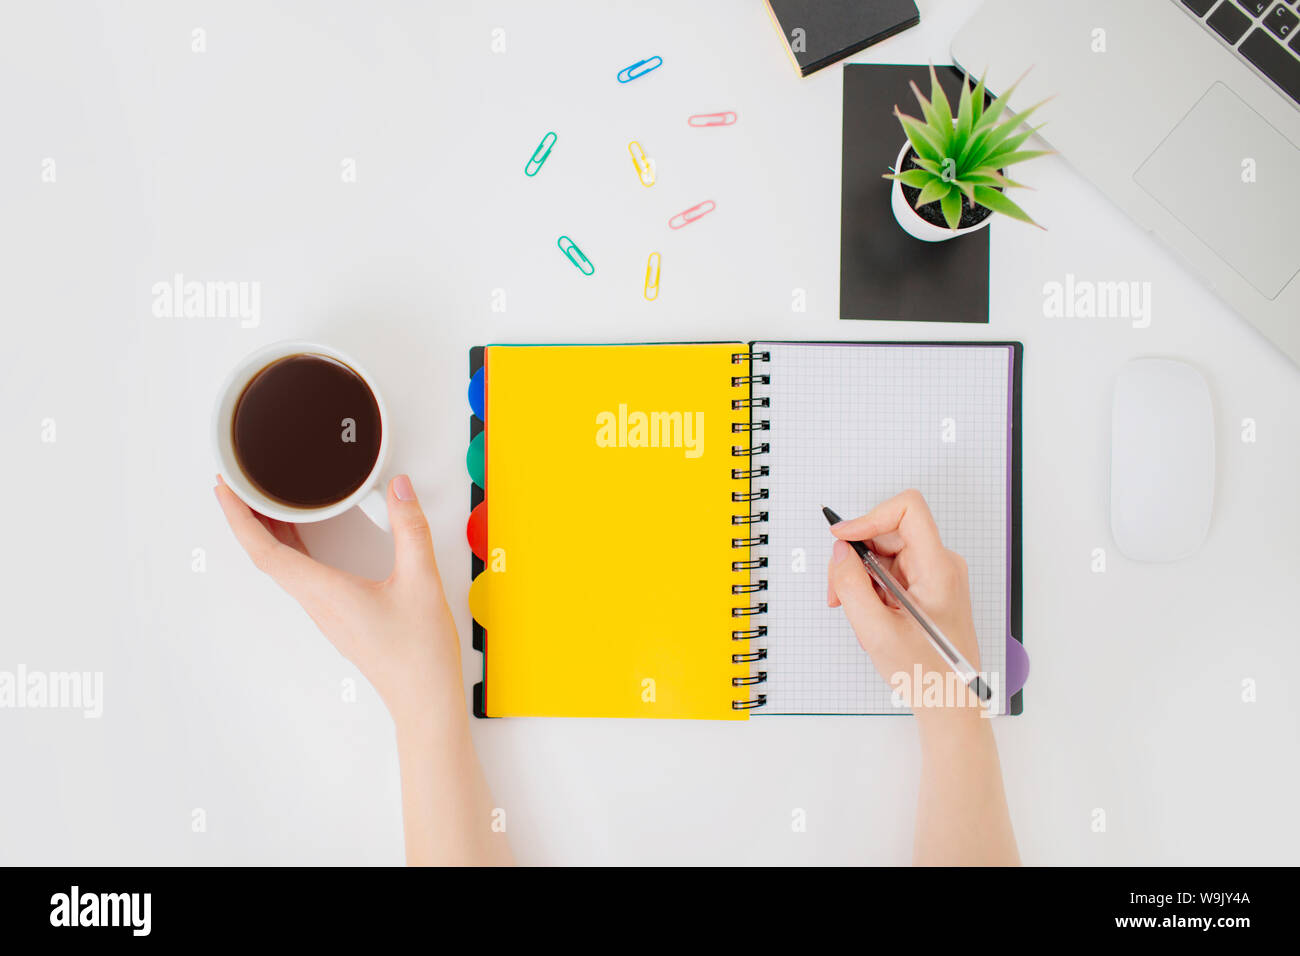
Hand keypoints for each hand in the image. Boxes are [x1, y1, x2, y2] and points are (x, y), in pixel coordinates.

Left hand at [213, 474, 463, 726]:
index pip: (265, 552)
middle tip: (237, 484)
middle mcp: (318, 602)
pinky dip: (292, 547)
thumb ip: (410, 528)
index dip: (239, 518)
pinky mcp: (338, 614)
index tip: (224, 490)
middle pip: (266, 556)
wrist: (424, 697)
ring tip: (266, 502)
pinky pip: (302, 575)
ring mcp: (326, 611)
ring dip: (268, 532)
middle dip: (246, 518)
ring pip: (282, 567)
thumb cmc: (419, 652)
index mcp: (325, 592)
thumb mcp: (421, 579)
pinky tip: (305, 534)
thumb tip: (399, 489)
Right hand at [827, 489, 982, 720]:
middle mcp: (940, 564)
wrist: (948, 702)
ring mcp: (934, 575)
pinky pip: (889, 571)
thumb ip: (851, 585)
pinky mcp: (926, 587)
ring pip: (884, 553)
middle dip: (855, 557)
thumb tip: (839, 552)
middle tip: (837, 593)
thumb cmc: (925, 673)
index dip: (870, 516)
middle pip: (888, 532)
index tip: (842, 539)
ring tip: (854, 613)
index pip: (907, 509)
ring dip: (860, 577)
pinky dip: (870, 588)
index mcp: (938, 568)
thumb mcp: (876, 631)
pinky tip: (869, 617)